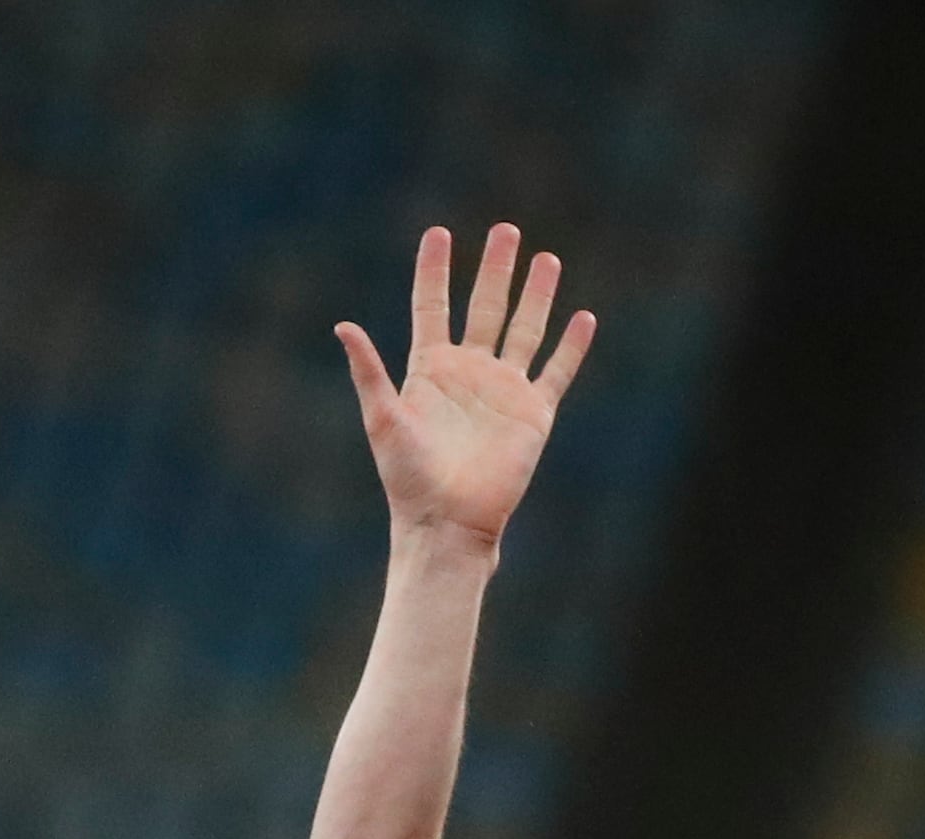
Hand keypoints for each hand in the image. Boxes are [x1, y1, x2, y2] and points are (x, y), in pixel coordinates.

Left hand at [341, 224, 594, 554]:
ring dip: (536, 295)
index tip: (439, 233)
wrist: (447, 523)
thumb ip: (368, 371)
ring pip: (524, 330)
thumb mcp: (384, 420)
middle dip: (496, 269)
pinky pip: (556, 372)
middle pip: (485, 307)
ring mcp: (503, 391)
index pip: (432, 306)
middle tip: (506, 230)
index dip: (435, 270)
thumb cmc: (408, 479)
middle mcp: (469, 373)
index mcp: (430, 370)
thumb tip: (342, 325)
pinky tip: (582, 317)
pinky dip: (571, 346)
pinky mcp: (533, 415)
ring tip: (546, 259)